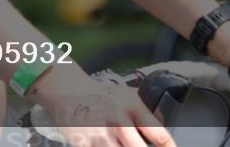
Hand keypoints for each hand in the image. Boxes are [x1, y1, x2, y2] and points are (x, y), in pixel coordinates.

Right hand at [31, 64, 174, 145]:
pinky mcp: (83, 143)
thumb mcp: (126, 96)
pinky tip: (103, 145)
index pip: (158, 133)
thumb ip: (144, 113)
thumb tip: (163, 131)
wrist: (67, 88)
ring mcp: (100, 134)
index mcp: (132, 107)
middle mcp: (118, 120)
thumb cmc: (100, 94)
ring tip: (120, 144)